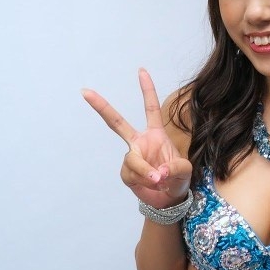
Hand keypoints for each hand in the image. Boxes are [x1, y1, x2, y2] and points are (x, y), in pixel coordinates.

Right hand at [81, 68, 191, 207]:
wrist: (169, 199)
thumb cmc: (178, 179)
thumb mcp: (185, 170)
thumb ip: (175, 168)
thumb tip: (158, 172)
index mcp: (156, 134)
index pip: (150, 108)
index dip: (147, 90)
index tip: (141, 71)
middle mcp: (140, 142)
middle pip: (117, 123)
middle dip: (102, 107)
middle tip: (85, 92)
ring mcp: (132, 157)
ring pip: (133, 160)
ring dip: (145, 171)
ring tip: (159, 179)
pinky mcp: (127, 173)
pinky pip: (132, 175)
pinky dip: (143, 180)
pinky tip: (151, 184)